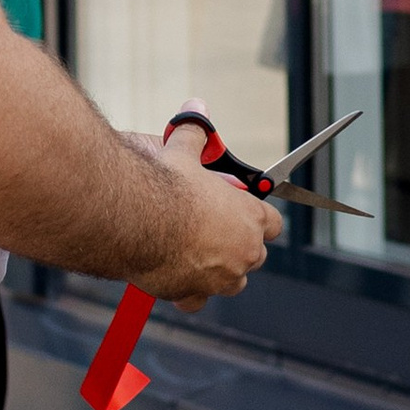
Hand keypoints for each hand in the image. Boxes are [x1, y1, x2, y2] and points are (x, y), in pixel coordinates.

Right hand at [149, 135, 279, 304]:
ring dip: (220, 272)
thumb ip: (194, 135)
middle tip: (213, 233)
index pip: (273, 224)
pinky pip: (198, 301)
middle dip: (239, 246)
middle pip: (256, 255)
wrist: (136, 219)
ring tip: (196, 256)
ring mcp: (221, 277)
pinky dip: (189, 293)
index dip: (260, 219)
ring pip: (233, 282)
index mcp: (249, 216)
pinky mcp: (193, 294)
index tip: (246, 215)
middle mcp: (242, 251)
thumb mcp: (182, 152)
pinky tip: (175, 278)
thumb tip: (195, 109)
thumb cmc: (165, 188)